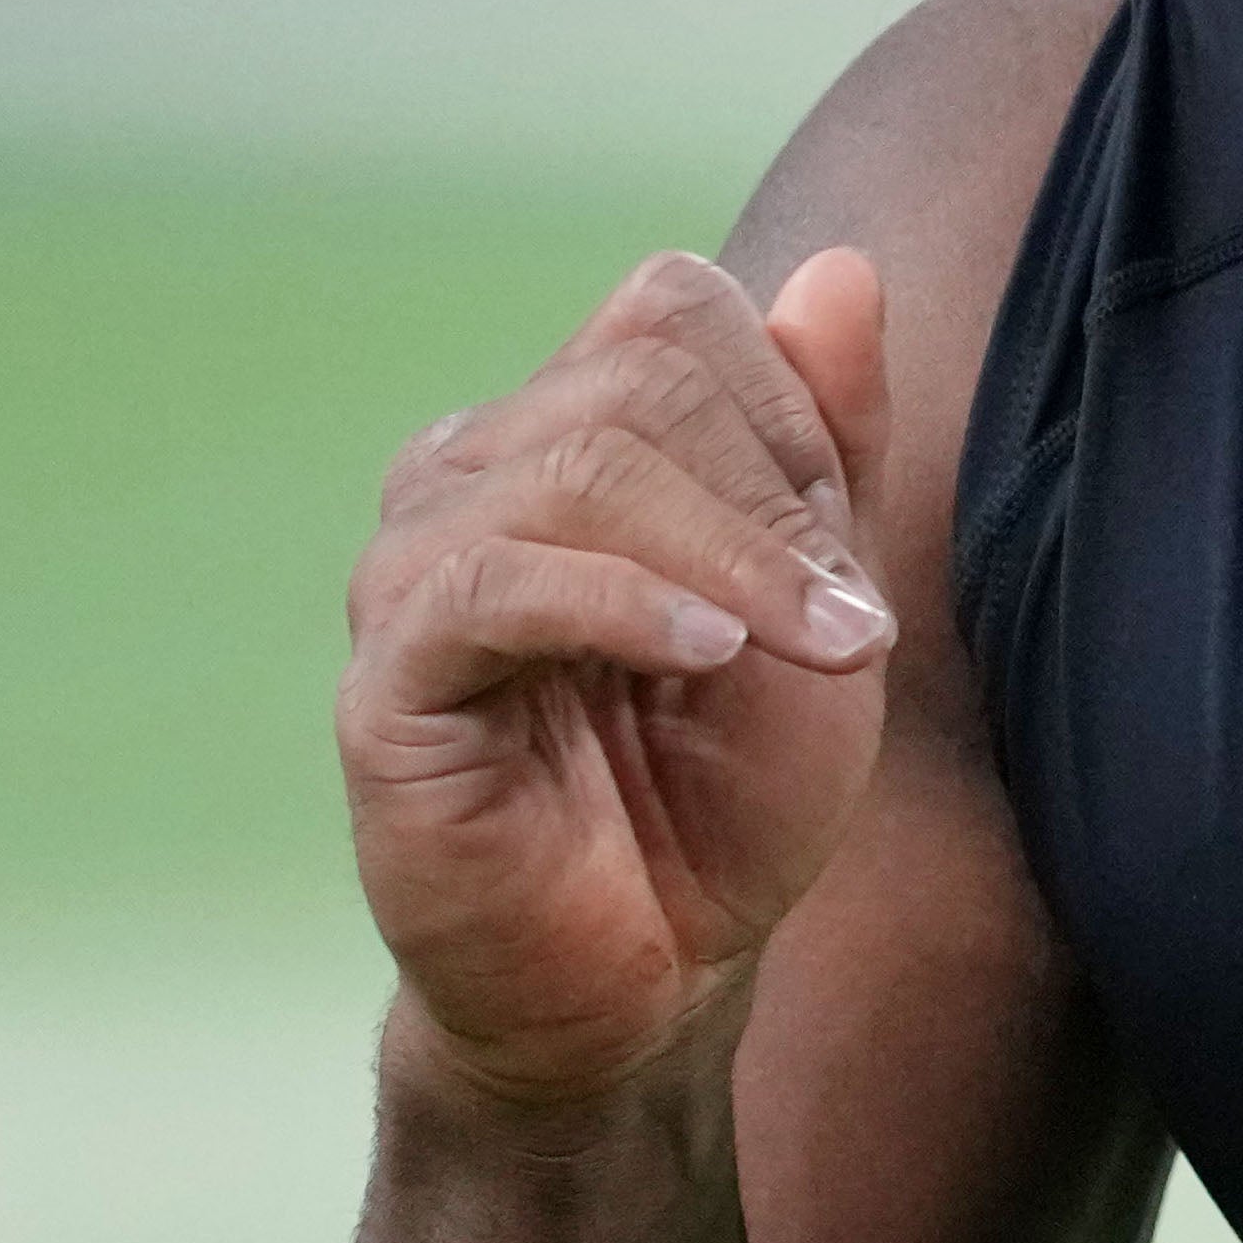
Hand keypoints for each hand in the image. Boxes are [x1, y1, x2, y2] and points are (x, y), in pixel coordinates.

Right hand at [341, 251, 899, 1116]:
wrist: (656, 973)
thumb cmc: (724, 787)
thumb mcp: (816, 597)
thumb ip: (826, 440)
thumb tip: (845, 270)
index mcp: (563, 437)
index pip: (670, 312)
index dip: (784, 405)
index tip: (844, 546)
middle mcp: (468, 478)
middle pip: (636, 382)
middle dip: (776, 497)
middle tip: (853, 625)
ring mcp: (413, 575)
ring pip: (576, 469)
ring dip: (732, 558)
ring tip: (818, 652)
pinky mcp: (389, 685)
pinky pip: (493, 587)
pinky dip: (624, 605)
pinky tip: (711, 658)